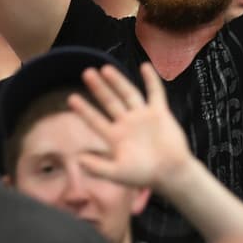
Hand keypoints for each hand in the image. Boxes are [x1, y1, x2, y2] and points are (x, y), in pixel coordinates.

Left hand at [68, 64, 195, 192]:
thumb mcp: (118, 173)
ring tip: (105, 68)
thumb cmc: (145, 175)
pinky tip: (144, 67)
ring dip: (118, 81)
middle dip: (98, 88)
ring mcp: (143, 117)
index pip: (95, 120)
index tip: (71, 98)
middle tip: (86, 73)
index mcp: (115, 137)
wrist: (171, 173)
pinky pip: (155, 93)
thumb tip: (78, 159)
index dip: (84, 110)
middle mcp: (127, 124)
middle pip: (109, 101)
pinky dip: (151, 80)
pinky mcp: (160, 113)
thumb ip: (98, 168)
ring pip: (128, 94)